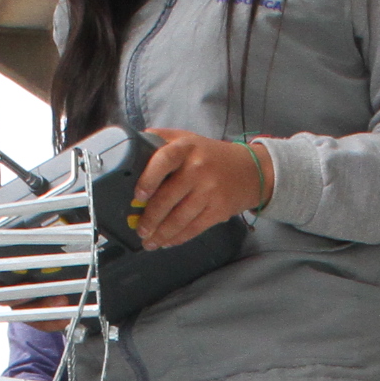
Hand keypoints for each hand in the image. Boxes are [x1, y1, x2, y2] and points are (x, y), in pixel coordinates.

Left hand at [133, 128, 266, 249]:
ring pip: (180, 218)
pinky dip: (178, 238)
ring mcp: (210, 191)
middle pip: (168, 198)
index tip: (138, 196)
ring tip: (149, 242)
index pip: (164, 160)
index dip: (148, 178)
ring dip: (161, 234)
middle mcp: (198, 168)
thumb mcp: (187, 138)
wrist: (250, 170)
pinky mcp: (219, 210)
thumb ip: (160, 140)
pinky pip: (194, 228)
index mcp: (186, 148)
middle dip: (150, 219)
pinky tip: (167, 242)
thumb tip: (129, 145)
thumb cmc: (210, 155)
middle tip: (140, 230)